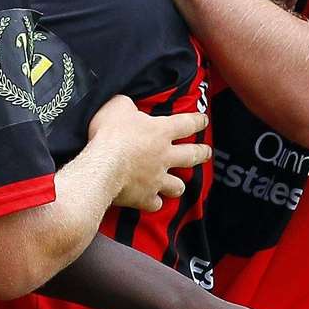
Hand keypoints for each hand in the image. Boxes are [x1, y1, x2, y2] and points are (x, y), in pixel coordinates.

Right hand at [87, 94, 208, 212]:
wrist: (102, 167)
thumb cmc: (110, 134)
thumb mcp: (117, 107)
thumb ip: (127, 105)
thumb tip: (128, 106)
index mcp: (161, 131)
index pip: (187, 123)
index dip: (198, 121)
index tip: (203, 121)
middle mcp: (164, 156)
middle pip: (191, 155)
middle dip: (202, 153)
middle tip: (207, 152)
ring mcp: (157, 178)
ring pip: (177, 185)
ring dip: (178, 185)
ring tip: (178, 185)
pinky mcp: (145, 197)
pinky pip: (156, 203)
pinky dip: (154, 202)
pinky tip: (151, 201)